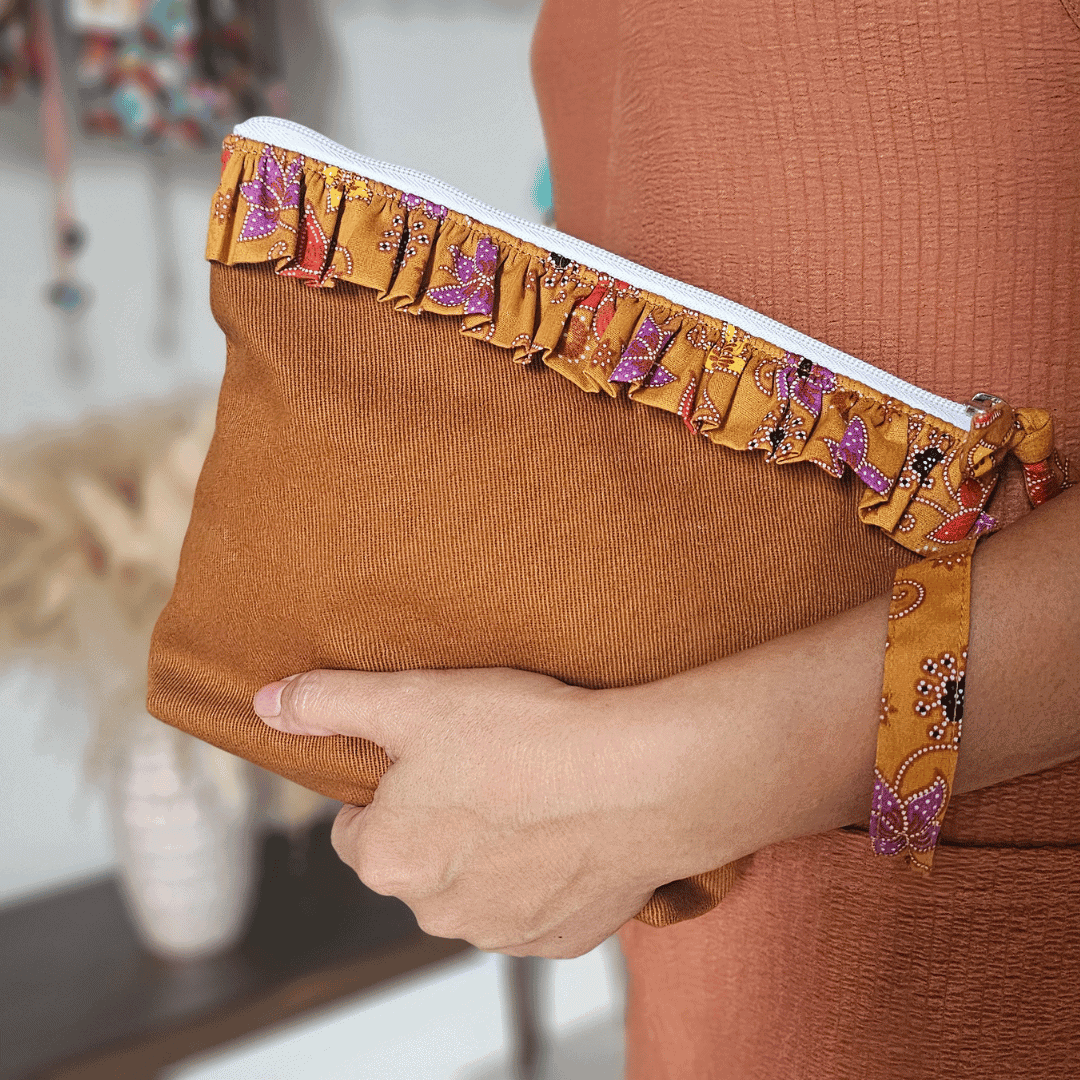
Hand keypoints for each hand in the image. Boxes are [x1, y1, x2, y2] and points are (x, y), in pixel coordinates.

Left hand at [253, 667, 725, 957]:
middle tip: (487, 762)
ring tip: (533, 789)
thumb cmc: (527, 738)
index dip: (387, 786)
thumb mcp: (415, 699)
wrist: (642, 781)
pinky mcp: (561, 939)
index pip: (357, 829)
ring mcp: (501, 933)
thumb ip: (331, 701)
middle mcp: (434, 912)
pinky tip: (568, 825)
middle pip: (418, 859)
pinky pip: (536, 902)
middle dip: (440, 819)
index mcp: (386, 859)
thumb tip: (267, 702)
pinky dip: (545, 871)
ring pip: (477, 885)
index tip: (427, 755)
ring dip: (492, 849)